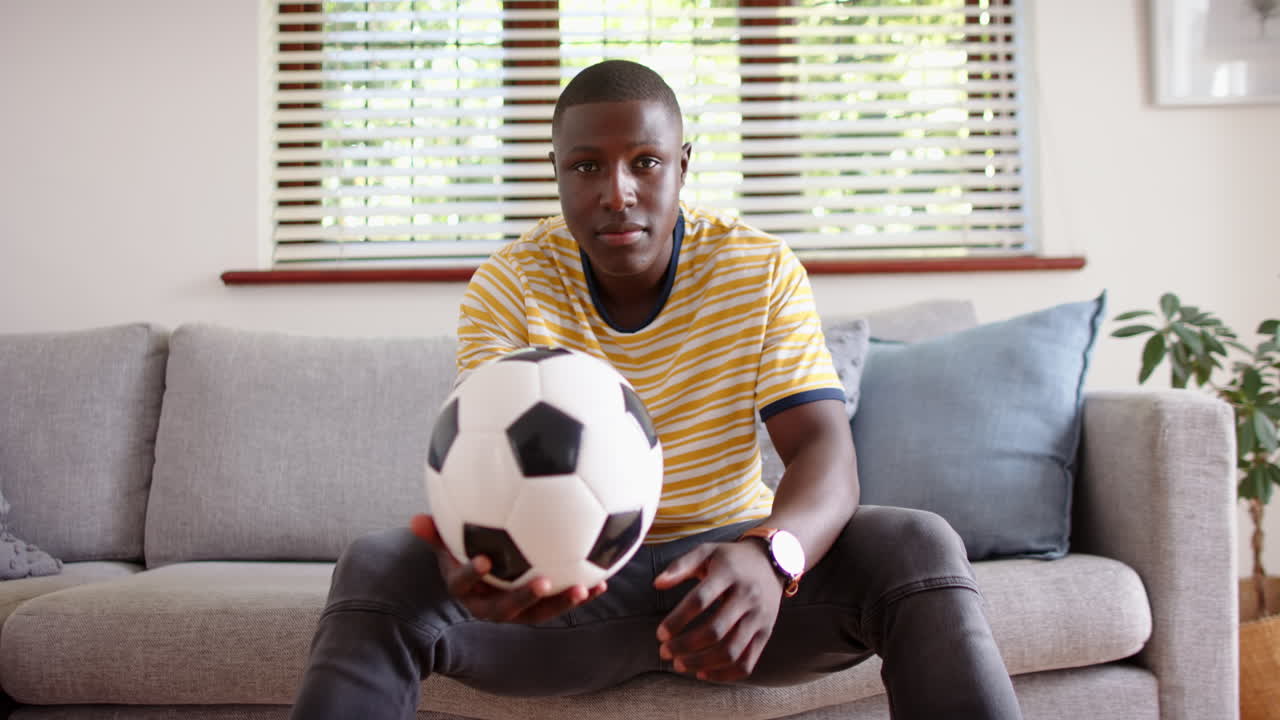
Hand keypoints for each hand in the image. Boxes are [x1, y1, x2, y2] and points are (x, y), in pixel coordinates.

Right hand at [409, 514, 606, 623]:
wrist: (475, 576)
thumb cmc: (459, 550)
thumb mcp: (445, 542)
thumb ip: (434, 532)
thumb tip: (415, 519)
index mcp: (465, 589)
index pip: (465, 583)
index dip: (473, 574)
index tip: (484, 560)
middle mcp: (489, 605)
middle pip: (506, 609)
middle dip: (525, 597)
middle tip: (545, 582)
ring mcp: (515, 610)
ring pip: (538, 613)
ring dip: (561, 603)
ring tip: (585, 589)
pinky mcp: (537, 608)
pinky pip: (558, 604)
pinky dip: (580, 593)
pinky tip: (603, 582)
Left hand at [653, 540, 783, 682]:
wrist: (772, 562)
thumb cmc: (731, 559)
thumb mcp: (706, 551)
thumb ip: (680, 566)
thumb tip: (657, 583)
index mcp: (728, 574)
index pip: (700, 600)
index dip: (677, 620)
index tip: (660, 634)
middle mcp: (747, 597)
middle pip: (715, 630)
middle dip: (686, 646)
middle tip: (664, 652)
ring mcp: (759, 617)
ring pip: (731, 651)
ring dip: (702, 663)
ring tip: (679, 665)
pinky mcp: (765, 633)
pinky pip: (747, 662)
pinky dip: (724, 674)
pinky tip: (702, 674)